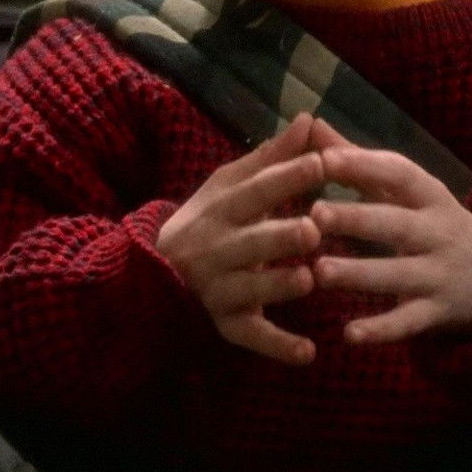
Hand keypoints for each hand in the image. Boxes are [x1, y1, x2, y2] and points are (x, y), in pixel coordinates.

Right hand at [156, 115, 326, 364]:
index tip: (321, 163)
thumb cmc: (208, 221)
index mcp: (220, 210)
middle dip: (279, 237)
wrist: (151, 274)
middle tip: (313, 229)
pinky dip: (278, 346)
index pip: (254, 191)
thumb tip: (309, 118)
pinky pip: (250, 336)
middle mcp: (215, 249)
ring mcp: (218, 289)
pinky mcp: (224, 324)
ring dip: (277, 287)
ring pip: (249, 290)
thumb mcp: (230, 186)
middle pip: (250, 242)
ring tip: (308, 281)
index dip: (285, 178)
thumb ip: (271, 158)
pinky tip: (309, 353)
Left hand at [305, 119, 471, 344]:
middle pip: (396, 224)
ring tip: (319, 271)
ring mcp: (440, 274)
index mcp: (430, 195)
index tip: (325, 159)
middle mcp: (438, 232)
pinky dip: (380, 330)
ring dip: (359, 274)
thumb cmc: (430, 224)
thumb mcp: (405, 192)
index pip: (400, 173)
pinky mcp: (437, 313)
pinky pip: (408, 323)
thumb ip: (357, 162)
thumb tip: (311, 124)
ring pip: (397, 275)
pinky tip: (349, 335)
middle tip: (314, 215)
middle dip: (357, 219)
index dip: (365, 165)